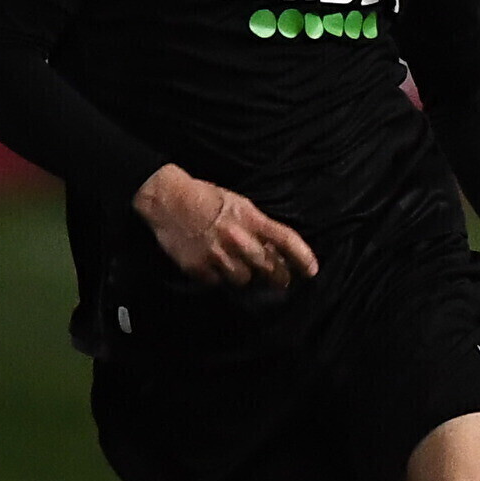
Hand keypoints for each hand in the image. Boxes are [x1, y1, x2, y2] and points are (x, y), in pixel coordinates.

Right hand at [134, 163, 319, 289]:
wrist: (167, 199)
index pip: (286, 239)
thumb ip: (258, 226)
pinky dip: (217, 277)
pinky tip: (211, 264)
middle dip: (278, 276)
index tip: (312, 271)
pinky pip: (217, 282)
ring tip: (235, 264)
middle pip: (269, 267)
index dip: (303, 257)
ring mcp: (217, 254)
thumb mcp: (240, 204)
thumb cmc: (206, 198)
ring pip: (244, 279)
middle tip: (280, 280)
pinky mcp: (197, 267)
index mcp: (250, 218)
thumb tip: (277, 249)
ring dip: (245, 276)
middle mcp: (237, 238)